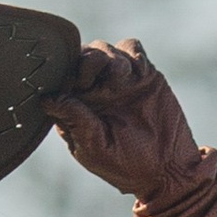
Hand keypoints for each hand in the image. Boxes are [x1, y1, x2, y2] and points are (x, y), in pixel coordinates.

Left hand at [48, 41, 199, 200]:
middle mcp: (95, 90)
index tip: (78, 85)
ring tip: (121, 80)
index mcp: (78, 107)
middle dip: (88, 61)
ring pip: (104, 48)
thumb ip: (74, 120)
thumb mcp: (95, 147)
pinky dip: (132, 54)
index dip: (65, 73)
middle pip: (81, 56)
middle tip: (97, 80)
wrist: (169, 169)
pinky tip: (138, 74)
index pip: (62, 78)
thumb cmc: (127, 166)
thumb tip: (47, 99)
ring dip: (110, 58)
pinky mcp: (144, 74)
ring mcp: (119, 80)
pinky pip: (131, 48)